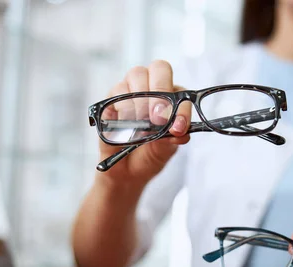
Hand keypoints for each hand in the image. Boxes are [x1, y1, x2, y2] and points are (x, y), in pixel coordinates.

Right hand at [97, 60, 190, 186]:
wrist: (127, 172)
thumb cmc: (150, 154)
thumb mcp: (166, 149)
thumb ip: (174, 138)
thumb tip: (180, 131)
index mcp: (171, 97)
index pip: (180, 90)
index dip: (181, 108)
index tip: (178, 128)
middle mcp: (152, 87)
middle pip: (159, 68)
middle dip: (161, 91)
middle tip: (159, 118)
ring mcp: (130, 90)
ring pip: (137, 75)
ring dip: (142, 101)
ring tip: (142, 124)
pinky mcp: (111, 99)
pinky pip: (117, 91)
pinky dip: (125, 107)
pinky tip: (128, 124)